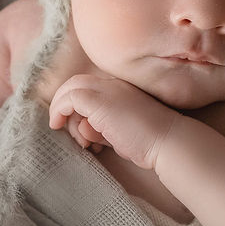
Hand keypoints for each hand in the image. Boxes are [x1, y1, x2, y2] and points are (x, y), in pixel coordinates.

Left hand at [48, 74, 178, 171]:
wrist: (166, 140)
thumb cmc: (149, 142)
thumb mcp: (120, 134)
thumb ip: (101, 130)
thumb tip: (84, 130)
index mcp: (122, 89)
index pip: (91, 88)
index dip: (79, 108)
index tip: (82, 132)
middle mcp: (113, 84)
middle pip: (77, 83)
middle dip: (64, 105)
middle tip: (64, 128)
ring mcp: (106, 90)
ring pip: (70, 88)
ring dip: (62, 111)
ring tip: (76, 138)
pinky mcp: (98, 101)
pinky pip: (68, 98)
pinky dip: (59, 110)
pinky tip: (58, 125)